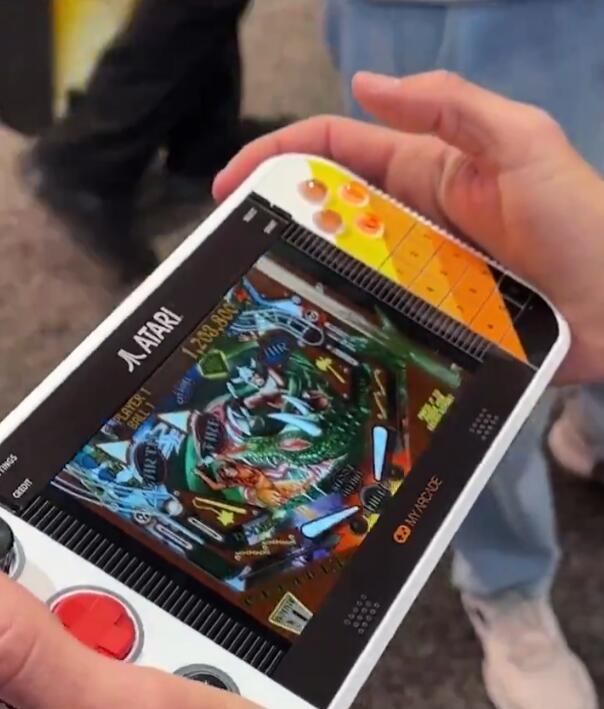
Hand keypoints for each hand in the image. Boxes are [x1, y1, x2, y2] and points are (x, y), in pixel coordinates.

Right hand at [214, 71, 603, 385]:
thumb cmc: (579, 221)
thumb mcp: (522, 142)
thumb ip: (450, 105)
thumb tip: (364, 85)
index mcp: (426, 169)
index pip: (337, 149)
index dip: (279, 155)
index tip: (232, 184)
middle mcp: (412, 222)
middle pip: (329, 214)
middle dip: (277, 222)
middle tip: (233, 253)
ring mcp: (419, 276)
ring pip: (344, 270)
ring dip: (302, 278)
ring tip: (259, 300)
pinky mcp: (430, 324)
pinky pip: (375, 318)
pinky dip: (342, 322)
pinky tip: (315, 339)